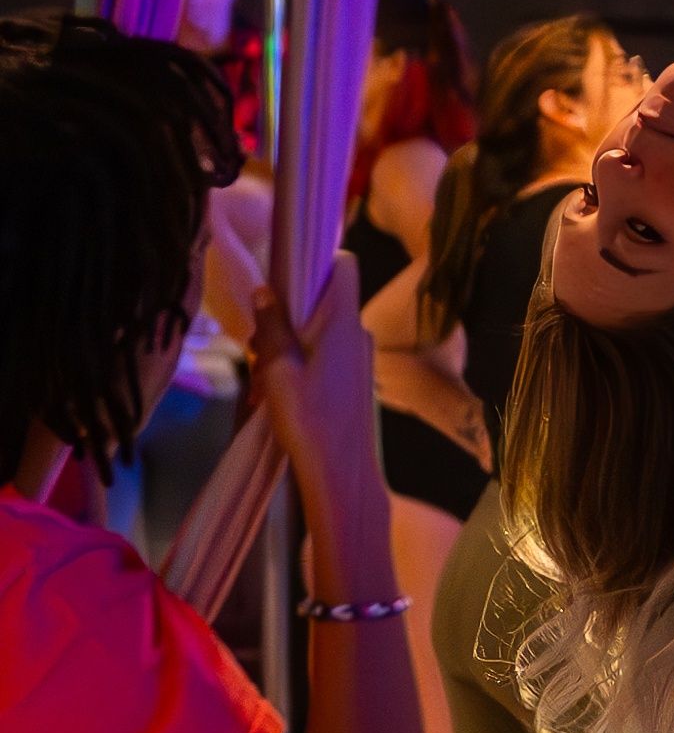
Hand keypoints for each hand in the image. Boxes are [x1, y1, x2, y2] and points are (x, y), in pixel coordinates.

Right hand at [251, 255, 383, 529]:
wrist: (341, 473)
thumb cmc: (310, 419)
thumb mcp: (279, 369)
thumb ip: (272, 327)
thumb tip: (263, 288)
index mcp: (344, 322)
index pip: (344, 266)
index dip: (316, 260)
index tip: (283, 276)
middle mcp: (357, 334)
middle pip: (322, 301)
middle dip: (285, 316)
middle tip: (257, 348)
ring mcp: (359, 357)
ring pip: (317, 332)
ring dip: (285, 348)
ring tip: (261, 383)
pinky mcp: (354, 379)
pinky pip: (323, 357)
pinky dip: (298, 367)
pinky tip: (274, 396)